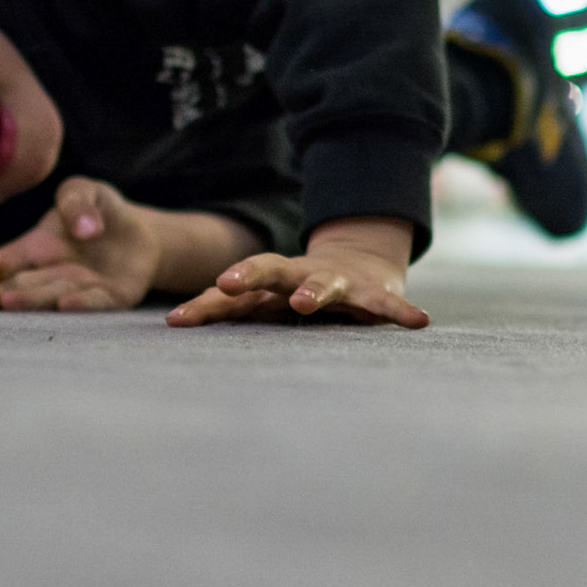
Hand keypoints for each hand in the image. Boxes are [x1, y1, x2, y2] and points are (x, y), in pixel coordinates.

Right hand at [0, 177, 158, 311]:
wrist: (141, 234)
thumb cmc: (101, 211)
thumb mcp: (84, 191)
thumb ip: (75, 201)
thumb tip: (84, 230)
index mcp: (36, 249)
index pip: (6, 262)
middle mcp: (51, 275)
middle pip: (21, 286)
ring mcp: (78, 289)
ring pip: (51, 296)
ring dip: (30, 300)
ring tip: (8, 302)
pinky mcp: (109, 298)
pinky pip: (93, 302)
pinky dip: (79, 304)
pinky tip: (64, 304)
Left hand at [166, 216, 428, 328]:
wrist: (360, 264)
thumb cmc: (296, 292)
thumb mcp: (263, 302)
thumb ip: (227, 312)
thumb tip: (170, 322)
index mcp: (268, 285)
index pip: (231, 295)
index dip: (204, 305)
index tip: (177, 320)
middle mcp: (299, 277)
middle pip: (269, 271)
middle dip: (248, 275)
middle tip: (227, 283)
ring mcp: (337, 282)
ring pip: (322, 285)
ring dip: (312, 291)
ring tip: (305, 302)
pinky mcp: (372, 293)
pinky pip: (385, 305)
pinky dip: (399, 312)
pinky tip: (417, 322)